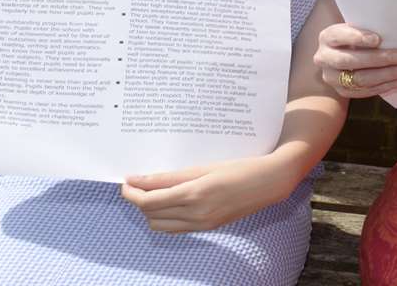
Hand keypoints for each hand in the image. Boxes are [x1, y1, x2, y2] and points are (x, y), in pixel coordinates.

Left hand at [120, 154, 295, 232]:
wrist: (269, 182)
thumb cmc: (239, 168)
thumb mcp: (203, 167)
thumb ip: (169, 177)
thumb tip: (138, 179)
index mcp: (194, 195)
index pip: (148, 201)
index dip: (132, 192)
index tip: (126, 181)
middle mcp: (196, 214)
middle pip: (150, 214)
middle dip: (138, 200)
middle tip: (138, 183)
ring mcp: (202, 224)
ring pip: (159, 225)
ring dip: (150, 211)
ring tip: (154, 193)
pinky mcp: (207, 228)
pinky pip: (175, 228)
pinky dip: (165, 218)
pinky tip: (170, 203)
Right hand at [314, 23, 396, 97]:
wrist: (340, 54)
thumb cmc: (355, 35)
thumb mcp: (355, 26)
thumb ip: (368, 27)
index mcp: (327, 37)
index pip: (340, 36)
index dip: (358, 38)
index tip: (378, 39)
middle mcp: (325, 59)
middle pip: (352, 62)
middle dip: (381, 59)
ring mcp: (332, 78)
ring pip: (362, 80)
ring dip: (391, 75)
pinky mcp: (344, 92)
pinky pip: (368, 91)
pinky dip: (390, 85)